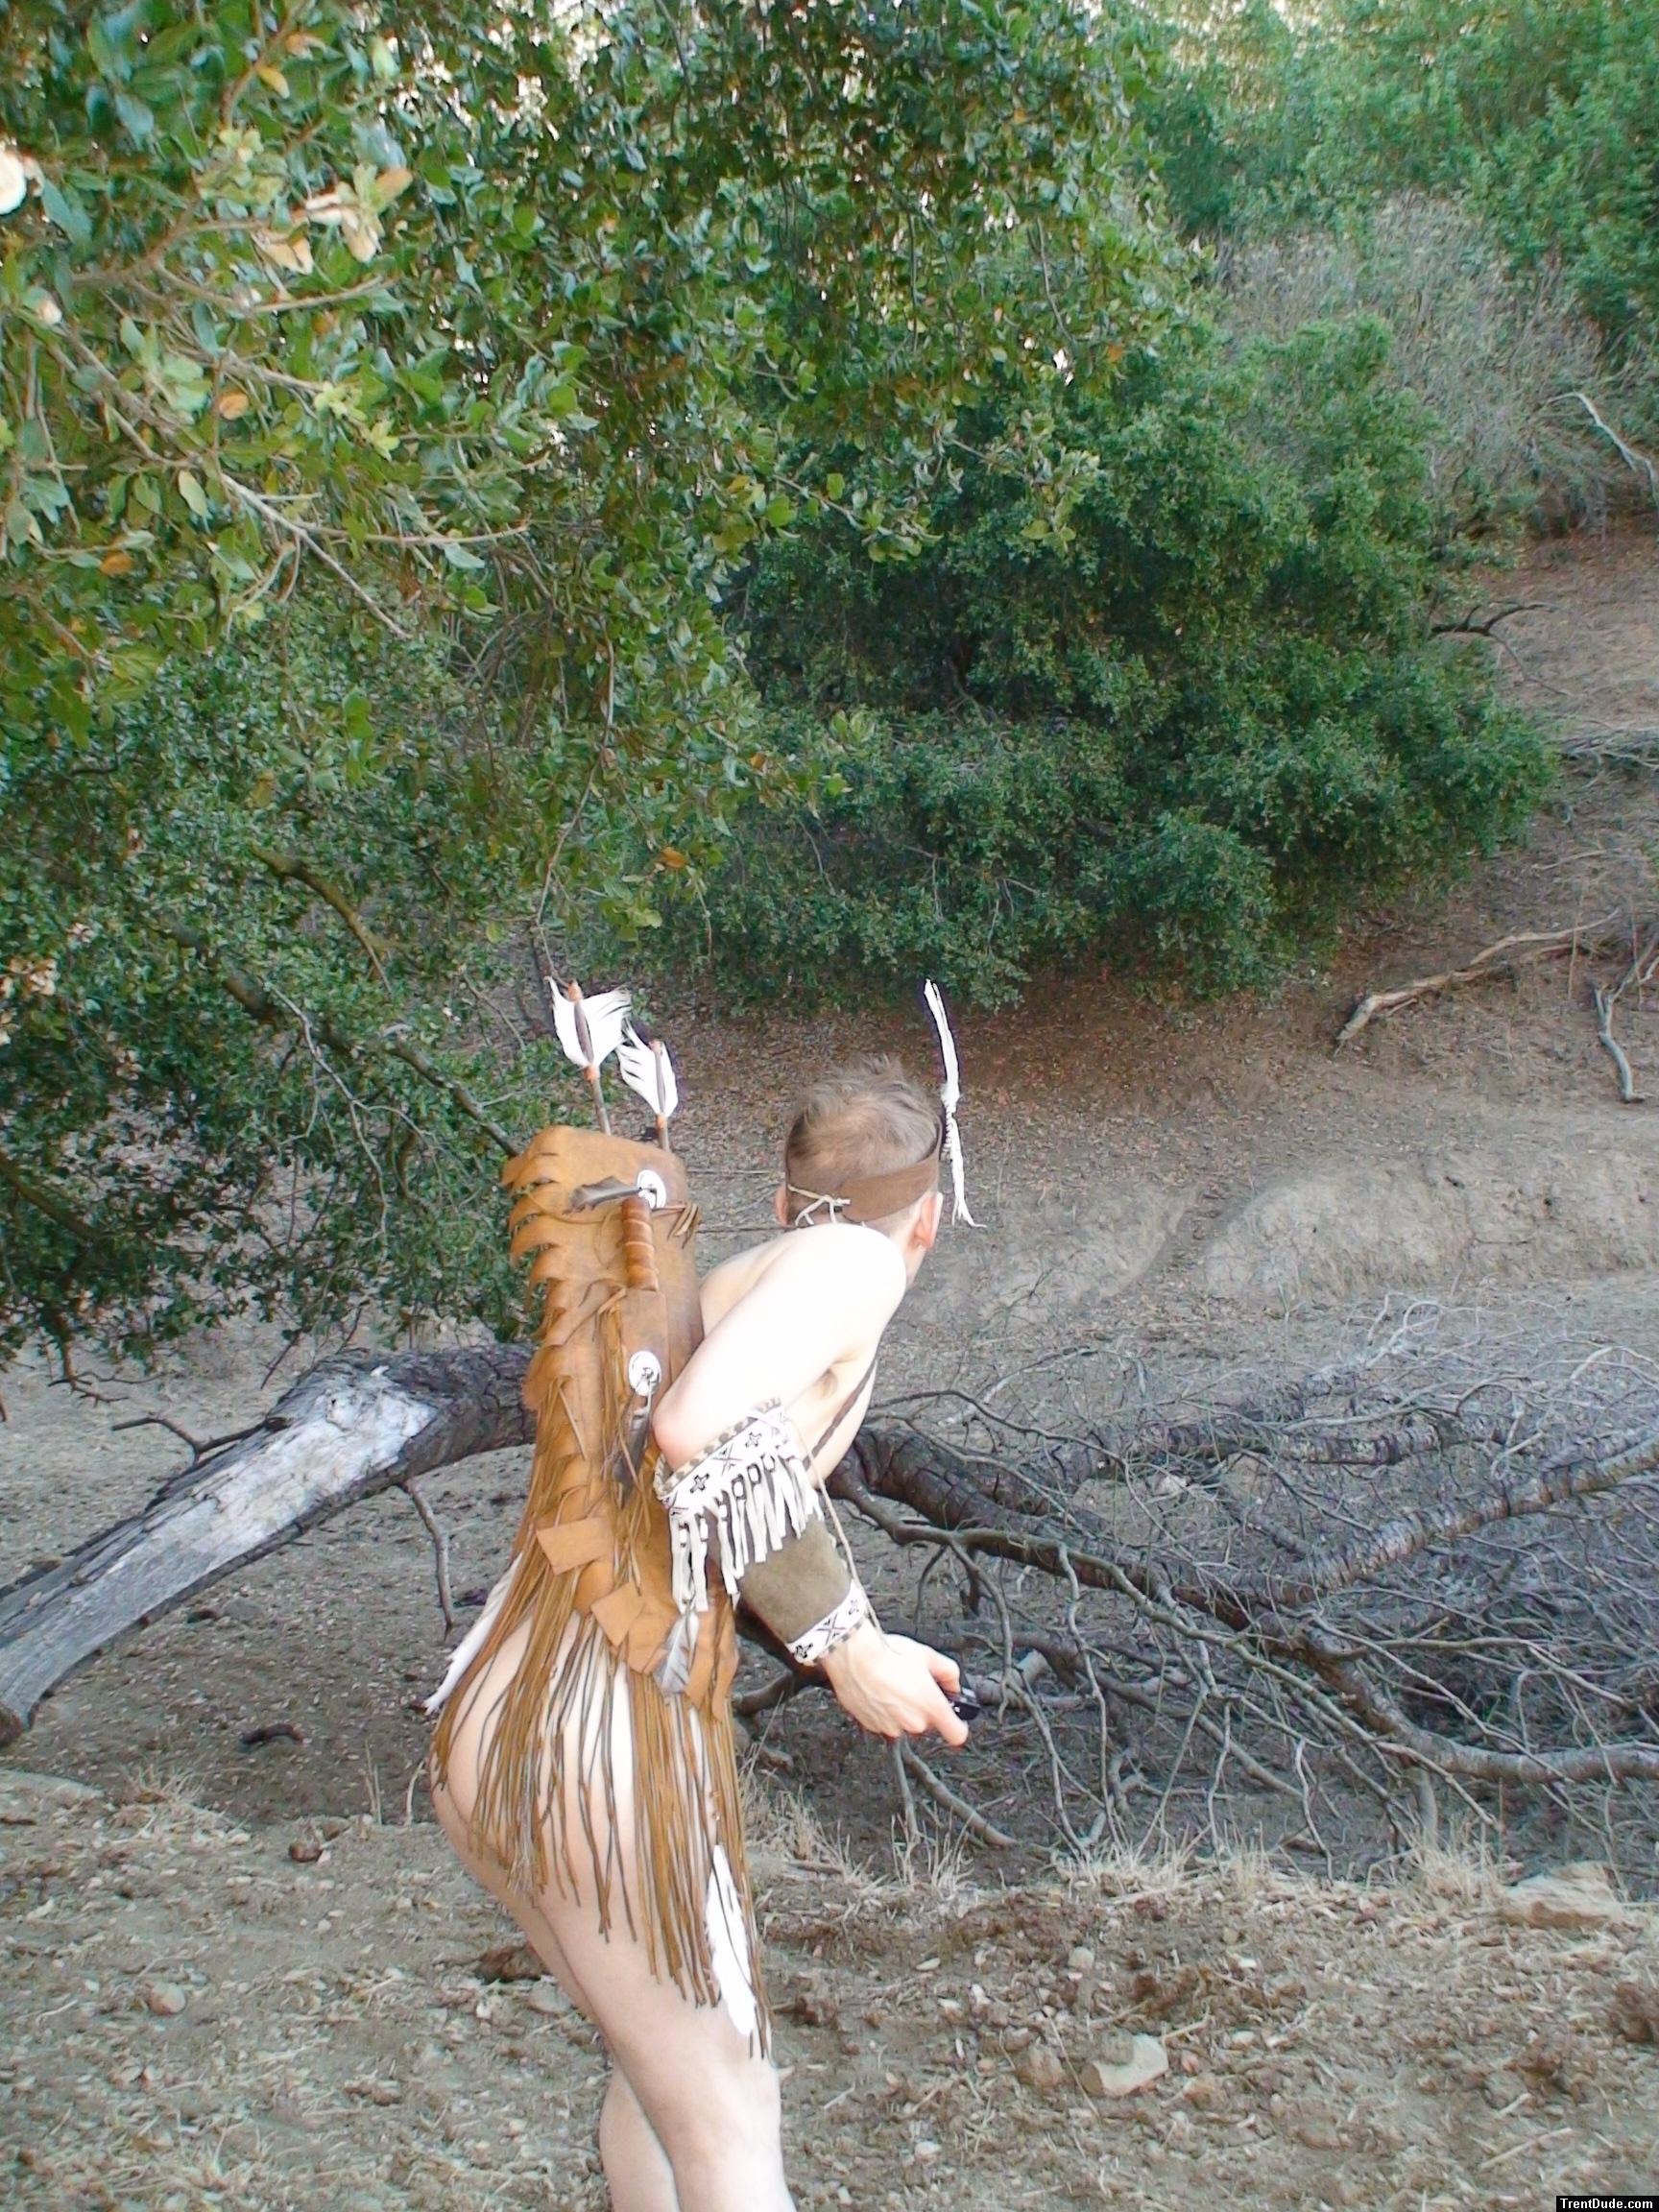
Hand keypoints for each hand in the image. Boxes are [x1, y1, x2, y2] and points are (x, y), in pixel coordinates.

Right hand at [820, 1621, 967, 1746]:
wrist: (853, 1655)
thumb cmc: (887, 1654)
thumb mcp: (927, 1655)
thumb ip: (948, 1672)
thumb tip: (953, 1683)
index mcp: (931, 1706)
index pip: (957, 1735)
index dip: (958, 1727)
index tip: (955, 1720)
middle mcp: (913, 1722)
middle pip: (927, 1723)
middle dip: (923, 1707)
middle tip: (913, 1685)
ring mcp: (892, 1726)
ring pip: (904, 1722)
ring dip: (902, 1709)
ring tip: (892, 1685)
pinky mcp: (872, 1726)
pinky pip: (885, 1721)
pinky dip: (884, 1710)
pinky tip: (879, 1690)